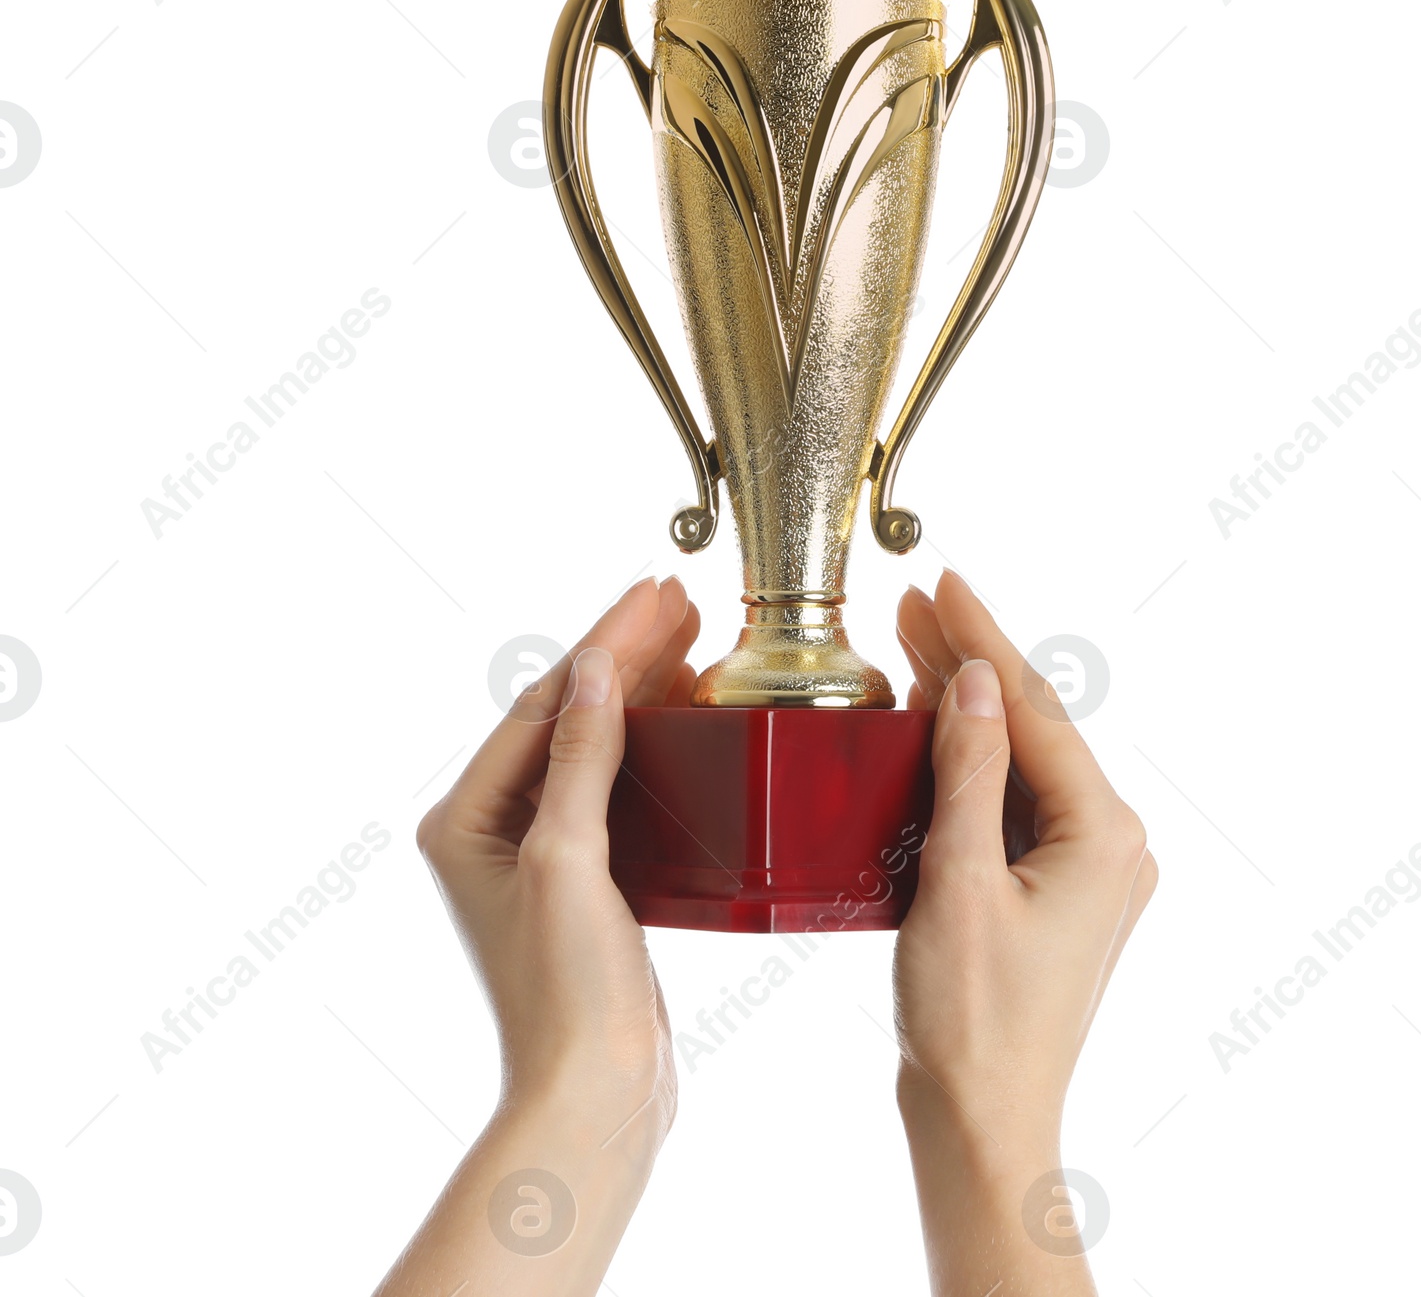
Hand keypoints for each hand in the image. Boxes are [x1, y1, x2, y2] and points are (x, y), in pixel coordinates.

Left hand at [376, 577, 698, 1296]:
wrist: (598, 1094)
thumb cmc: (565, 992)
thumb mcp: (569, 860)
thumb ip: (581, 759)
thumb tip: (594, 668)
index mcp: (465, 819)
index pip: (541, 704)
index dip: (601, 642)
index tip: (651, 592)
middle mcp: (494, 829)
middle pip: (566, 715)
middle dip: (622, 654)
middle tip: (679, 599)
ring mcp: (542, 852)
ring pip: (595, 744)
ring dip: (640, 689)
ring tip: (689, 636)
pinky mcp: (589, 876)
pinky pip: (618, 783)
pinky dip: (652, 741)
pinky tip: (687, 712)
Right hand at [893, 571, 1156, 1293]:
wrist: (982, 1124)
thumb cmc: (973, 1022)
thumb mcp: (960, 881)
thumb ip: (971, 773)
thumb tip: (978, 681)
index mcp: (1105, 834)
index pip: (1036, 710)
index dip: (985, 638)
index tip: (943, 581)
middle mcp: (1111, 843)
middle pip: (1034, 727)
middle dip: (973, 662)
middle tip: (915, 601)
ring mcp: (1086, 868)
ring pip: (1022, 760)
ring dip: (968, 706)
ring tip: (914, 641)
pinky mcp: (1054, 889)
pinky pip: (1014, 801)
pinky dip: (972, 760)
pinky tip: (933, 726)